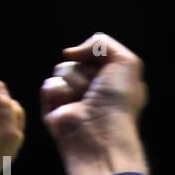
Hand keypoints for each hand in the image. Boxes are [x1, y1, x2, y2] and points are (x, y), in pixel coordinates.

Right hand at [40, 33, 147, 174]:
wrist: (100, 131)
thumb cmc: (117, 101)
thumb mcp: (125, 62)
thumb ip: (101, 43)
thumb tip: (69, 53)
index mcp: (111, 79)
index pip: (94, 52)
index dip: (99, 59)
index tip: (107, 74)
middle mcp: (92, 88)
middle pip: (76, 60)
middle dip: (85, 71)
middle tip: (95, 91)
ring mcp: (72, 97)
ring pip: (61, 70)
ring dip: (74, 82)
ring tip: (84, 101)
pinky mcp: (53, 107)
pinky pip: (48, 85)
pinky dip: (59, 94)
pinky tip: (70, 108)